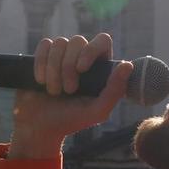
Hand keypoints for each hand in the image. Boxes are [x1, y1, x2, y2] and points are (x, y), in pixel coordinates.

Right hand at [8, 34, 132, 158]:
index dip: (91, 50)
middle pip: (77, 41)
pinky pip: (44, 45)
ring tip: (54, 91)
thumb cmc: (72, 120)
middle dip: (68, 66)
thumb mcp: (97, 112)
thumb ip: (114, 91)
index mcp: (98, 66)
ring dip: (54, 69)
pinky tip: (40, 80)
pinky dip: (41, 63)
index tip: (81, 69)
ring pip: (59, 43)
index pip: (102, 41)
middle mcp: (81, 56)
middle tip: (68, 90)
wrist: (41, 127)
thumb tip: (127, 65)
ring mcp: (61, 55)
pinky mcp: (43, 56)